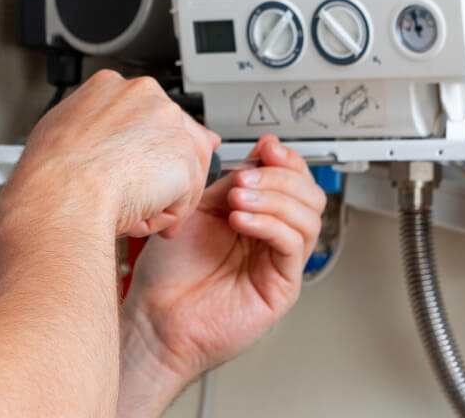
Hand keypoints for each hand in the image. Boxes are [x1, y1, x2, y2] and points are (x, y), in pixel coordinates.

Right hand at [3, 70, 219, 238]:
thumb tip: (106, 133)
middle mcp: (146, 96)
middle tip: (137, 198)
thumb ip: (91, 122)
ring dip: (160, 197)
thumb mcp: (59, 129)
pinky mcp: (184, 155)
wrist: (62, 194)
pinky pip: (185, 195)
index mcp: (112, 86)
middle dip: (160, 173)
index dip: (144, 146)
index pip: (146, 112)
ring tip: (130, 212)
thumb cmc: (51, 172)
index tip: (135, 167)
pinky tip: (138, 218)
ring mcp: (169, 122)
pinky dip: (164, 215)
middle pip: (173, 136)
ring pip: (182, 168)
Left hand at [118, 135, 324, 407]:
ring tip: (237, 198)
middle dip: (281, 176)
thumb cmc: (169, 272)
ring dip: (274, 198)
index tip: (267, 146)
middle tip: (246, 176)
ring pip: (308, 218)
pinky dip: (270, 224)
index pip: (293, 180)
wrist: (154, 316)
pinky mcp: (282, 287)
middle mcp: (273, 238)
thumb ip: (228, 182)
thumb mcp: (198, 209)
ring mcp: (279, 263)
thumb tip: (257, 152)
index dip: (286, 159)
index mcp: (258, 216)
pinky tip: (241, 220)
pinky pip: (293, 246)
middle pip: (310, 195)